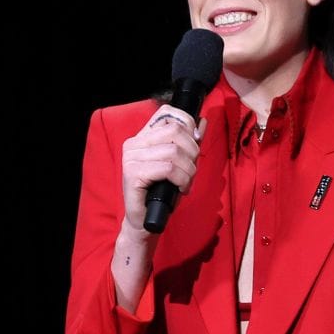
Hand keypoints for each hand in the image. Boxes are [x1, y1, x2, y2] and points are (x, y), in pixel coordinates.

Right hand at [120, 106, 204, 232]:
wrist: (145, 220)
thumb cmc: (162, 192)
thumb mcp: (180, 164)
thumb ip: (189, 143)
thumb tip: (202, 122)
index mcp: (143, 137)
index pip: (166, 113)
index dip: (186, 123)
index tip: (194, 142)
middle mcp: (134, 143)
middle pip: (175, 131)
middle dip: (192, 151)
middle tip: (191, 170)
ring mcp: (131, 158)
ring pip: (174, 152)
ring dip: (189, 170)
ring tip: (186, 183)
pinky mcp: (133, 173)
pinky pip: (169, 169)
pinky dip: (182, 179)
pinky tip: (181, 188)